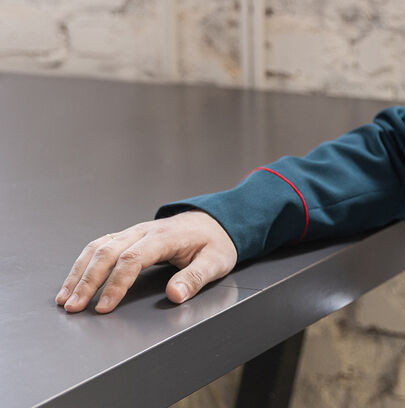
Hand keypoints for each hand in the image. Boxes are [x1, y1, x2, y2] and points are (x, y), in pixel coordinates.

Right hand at [56, 211, 236, 313]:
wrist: (215, 221)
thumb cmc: (215, 242)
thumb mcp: (216, 261)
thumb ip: (195, 278)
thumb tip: (175, 295)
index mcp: (165, 236)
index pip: (133, 259)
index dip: (116, 284)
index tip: (104, 307)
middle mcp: (144, 231)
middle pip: (108, 252)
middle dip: (88, 281)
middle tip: (74, 307)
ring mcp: (134, 232)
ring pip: (98, 247)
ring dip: (79, 273)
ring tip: (65, 298)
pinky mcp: (129, 236)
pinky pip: (100, 246)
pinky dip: (83, 264)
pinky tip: (73, 281)